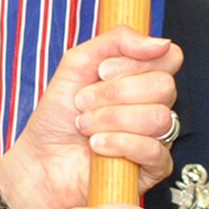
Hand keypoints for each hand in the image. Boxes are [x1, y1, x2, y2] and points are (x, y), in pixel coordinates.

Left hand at [0, 26, 181, 208]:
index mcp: (142, 78)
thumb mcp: (78, 62)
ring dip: (112, 119)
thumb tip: (160, 42)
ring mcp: (156, 137)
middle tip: (83, 103)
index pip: (169, 58)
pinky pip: (154, 151)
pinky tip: (97, 146)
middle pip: (164, 87)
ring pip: (159, 118)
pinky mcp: (153, 168)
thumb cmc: (58, 116)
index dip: (135, 62)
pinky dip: (120, 144)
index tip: (101, 71)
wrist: (40, 161)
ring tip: (84, 126)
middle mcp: (153, 105)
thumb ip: (118, 40)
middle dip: (116, 93)